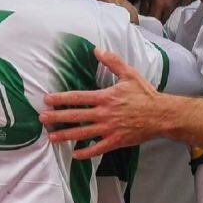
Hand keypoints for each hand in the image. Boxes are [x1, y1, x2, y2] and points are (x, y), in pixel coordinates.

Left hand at [39, 48, 164, 159]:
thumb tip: (97, 49)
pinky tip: (75, 154)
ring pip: (83, 133)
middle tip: (42, 119)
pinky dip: (86, 153)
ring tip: (51, 137)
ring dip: (66, 135)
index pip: (78, 98)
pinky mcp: (116, 141)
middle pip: (76, 116)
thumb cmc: (145, 94)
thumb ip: (112, 61)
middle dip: (57, 117)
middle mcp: (104, 114)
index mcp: (105, 97)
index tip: (47, 100)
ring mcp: (109, 129)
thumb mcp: (129, 74)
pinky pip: (98, 149)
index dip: (61, 99)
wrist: (161, 115)